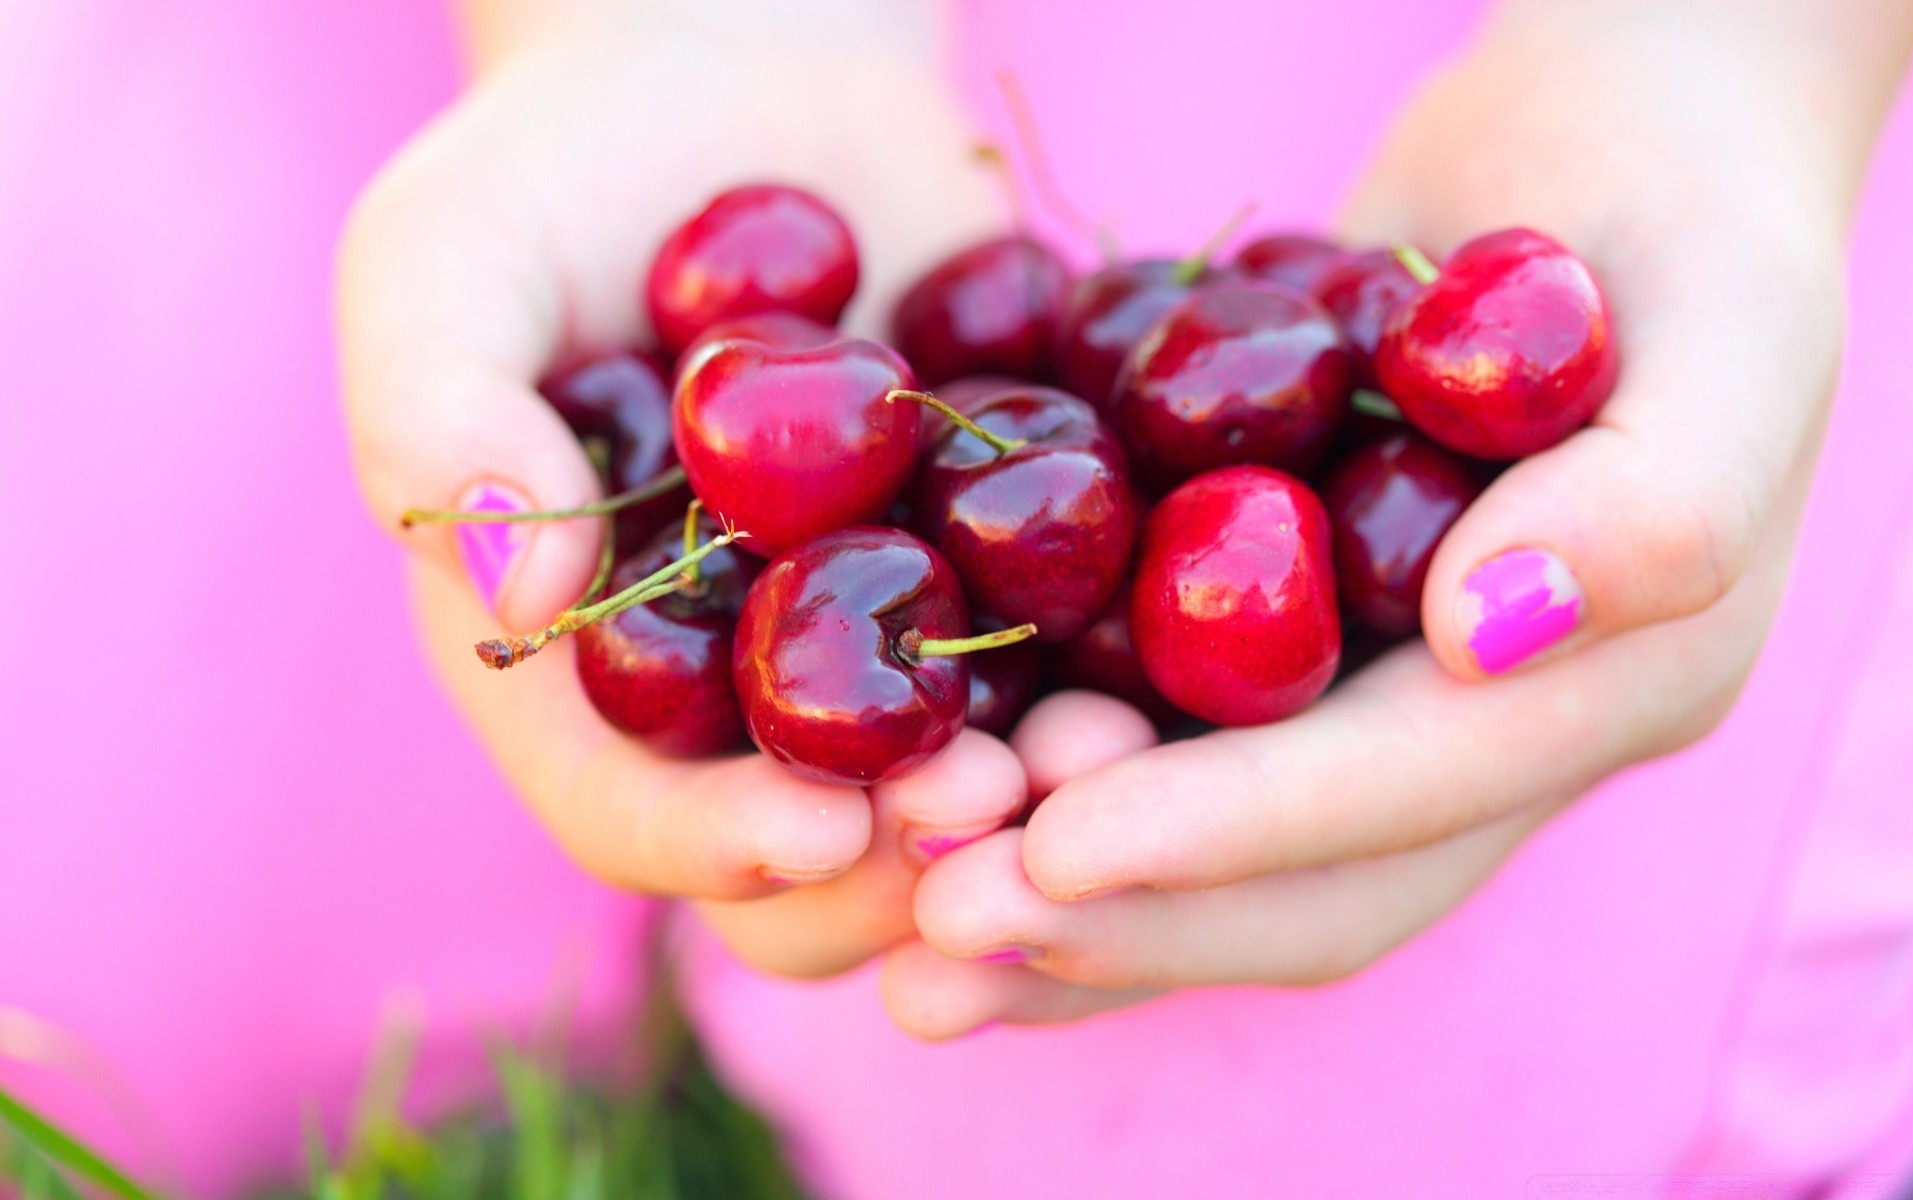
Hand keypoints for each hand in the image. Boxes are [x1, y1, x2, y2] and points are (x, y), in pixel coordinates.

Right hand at [337, 2, 1019, 977]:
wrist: (751, 82)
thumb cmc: (561, 169)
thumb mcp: (446, 257)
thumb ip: (439, 414)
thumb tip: (522, 594)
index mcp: (575, 663)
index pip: (624, 806)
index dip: (708, 841)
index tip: (814, 825)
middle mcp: (729, 687)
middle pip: (802, 850)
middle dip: (892, 861)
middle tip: (989, 814)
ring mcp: (871, 640)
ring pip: (949, 792)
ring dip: (1030, 811)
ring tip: (1102, 764)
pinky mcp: (994, 572)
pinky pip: (1061, 664)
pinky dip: (1115, 692)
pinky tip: (1169, 678)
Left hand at [884, 3, 1912, 1037]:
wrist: (1601, 145)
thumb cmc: (1684, 211)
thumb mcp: (1728, 323)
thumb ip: (1653, 498)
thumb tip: (1487, 636)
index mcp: (1610, 694)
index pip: (1402, 797)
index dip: (1232, 834)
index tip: (1057, 847)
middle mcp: (1490, 738)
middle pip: (1301, 885)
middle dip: (1119, 917)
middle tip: (931, 926)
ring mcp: (1381, 702)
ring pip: (1217, 856)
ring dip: (1058, 901)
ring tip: (898, 926)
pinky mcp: (1290, 649)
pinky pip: (1162, 749)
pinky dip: (1047, 796)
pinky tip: (922, 811)